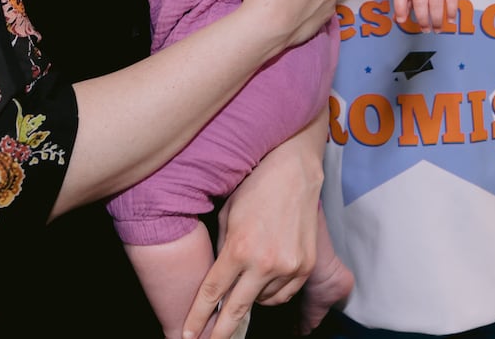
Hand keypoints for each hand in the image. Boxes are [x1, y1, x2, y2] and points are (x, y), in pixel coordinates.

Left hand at [183, 112, 326, 338]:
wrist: (294, 171)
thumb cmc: (255, 188)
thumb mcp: (226, 217)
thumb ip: (221, 251)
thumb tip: (217, 280)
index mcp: (238, 249)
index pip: (212, 294)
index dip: (198, 318)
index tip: (188, 335)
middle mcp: (264, 262)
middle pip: (237, 310)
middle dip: (219, 333)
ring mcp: (289, 266)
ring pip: (263, 302)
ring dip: (250, 299)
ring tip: (247, 280)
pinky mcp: (306, 266)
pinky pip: (284, 294)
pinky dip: (272, 293)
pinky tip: (265, 279)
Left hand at [393, 0, 458, 30]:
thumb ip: (403, 1)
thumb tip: (398, 19)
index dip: (399, 7)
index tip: (401, 20)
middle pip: (420, 1)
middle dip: (422, 19)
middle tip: (424, 29)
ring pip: (436, 2)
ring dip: (436, 19)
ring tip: (437, 29)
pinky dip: (451, 12)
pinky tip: (450, 20)